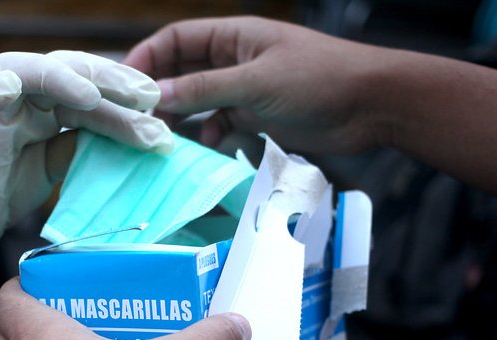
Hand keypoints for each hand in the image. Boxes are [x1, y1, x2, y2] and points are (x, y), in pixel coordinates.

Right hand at [0, 51, 174, 264]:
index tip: (157, 104)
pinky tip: (7, 88)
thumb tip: (138, 132)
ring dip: (57, 78)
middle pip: (60, 70)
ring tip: (91, 95)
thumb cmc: (5, 187)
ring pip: (16, 72)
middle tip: (145, 97)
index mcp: (41, 105)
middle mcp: (16, 100)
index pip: (84, 84)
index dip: (119, 90)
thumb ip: (83, 143)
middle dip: (104, 78)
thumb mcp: (56, 164)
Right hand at [123, 16, 387, 153]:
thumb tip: (155, 95)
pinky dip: (208, 135)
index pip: (176, 40)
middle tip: (135, 120)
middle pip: (181, 72)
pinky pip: (219, 124)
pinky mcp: (256, 116)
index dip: (147, 58)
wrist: (371, 107)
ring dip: (180, 118)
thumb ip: (204, 89)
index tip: (125, 85)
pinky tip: (205, 147)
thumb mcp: (255, 82)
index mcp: (233, 36)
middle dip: (159, 93)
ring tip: (160, 140)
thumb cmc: (319, 79)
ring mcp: (244, 89)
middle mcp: (233, 60)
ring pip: (197, 101)